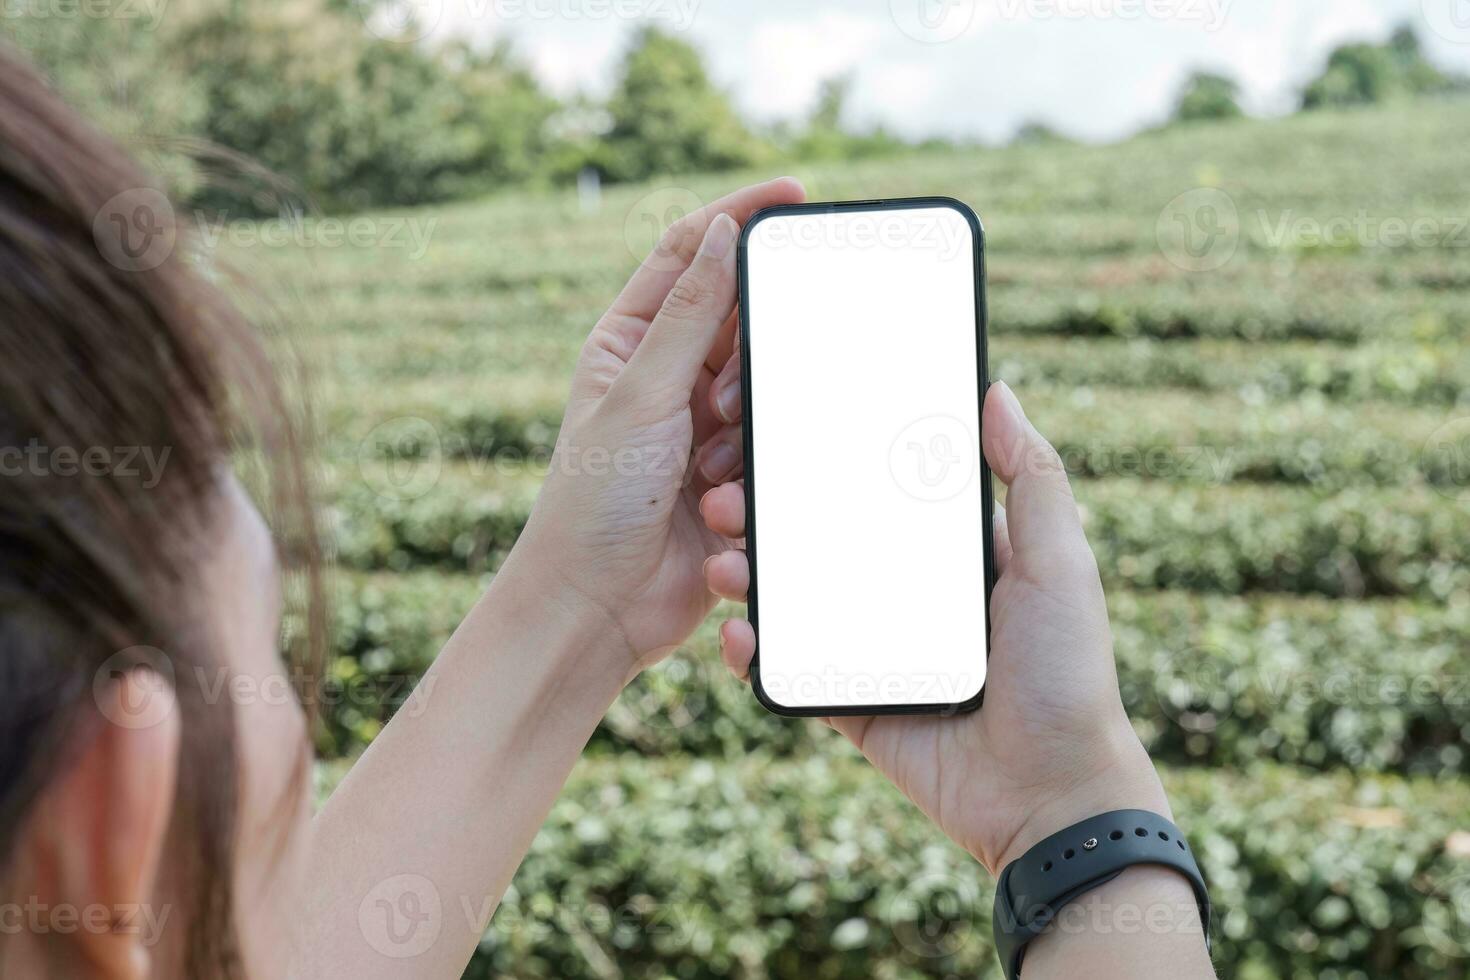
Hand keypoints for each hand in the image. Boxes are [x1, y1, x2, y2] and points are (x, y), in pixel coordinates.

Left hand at [514, 177, 805, 673]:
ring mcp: (701, 427)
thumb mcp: (641, 395)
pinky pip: (770, 448)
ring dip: (744, 431)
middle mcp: (666, 376)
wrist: (598, 608)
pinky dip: (750, 475)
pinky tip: (716, 506)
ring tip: (704, 474)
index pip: (689, 253)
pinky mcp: (731, 476)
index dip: (738, 216)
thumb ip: (689, 314)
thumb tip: (721, 230)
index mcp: (628, 340)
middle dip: (745, 363)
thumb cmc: (592, 500)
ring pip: (764, 388)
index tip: (794, 194)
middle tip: (721, 411)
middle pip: (740, 323)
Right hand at [700, 379, 1170, 874]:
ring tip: (724, 562)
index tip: (785, 436)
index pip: (885, 496)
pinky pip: (794, 673)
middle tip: (729, 497)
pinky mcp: (856, 706)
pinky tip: (737, 632)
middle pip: (826, 543)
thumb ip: (1033, 479)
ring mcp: (878, 652)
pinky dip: (757, 652)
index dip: (834, 466)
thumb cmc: (1068, 675)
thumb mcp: (1060, 564)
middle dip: (772, 518)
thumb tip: (998, 392)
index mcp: (956, 558)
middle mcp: (911, 598)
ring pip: (799, 603)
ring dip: (753, 577)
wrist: (1051, 797)